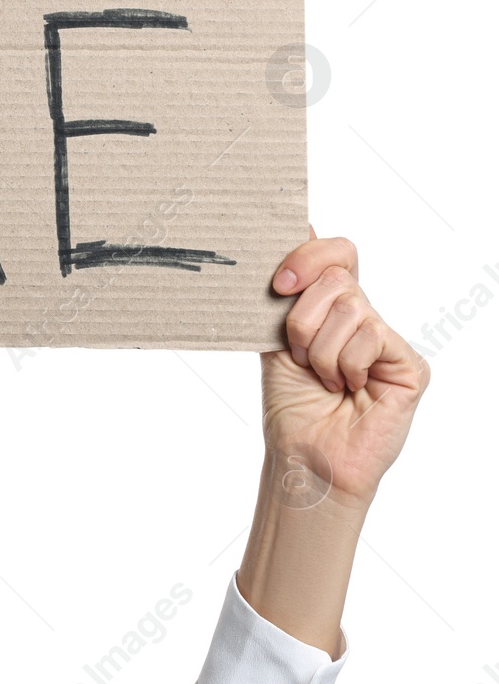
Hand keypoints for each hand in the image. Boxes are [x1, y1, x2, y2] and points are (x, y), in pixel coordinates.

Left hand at [260, 229, 430, 510]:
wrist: (304, 455)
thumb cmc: (291, 404)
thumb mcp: (275, 341)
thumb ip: (286, 295)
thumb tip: (298, 229)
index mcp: (330, 308)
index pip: (335, 254)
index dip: (307, 256)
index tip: (278, 284)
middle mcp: (363, 318)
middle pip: (334, 278)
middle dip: (301, 322)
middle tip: (302, 359)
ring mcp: (388, 340)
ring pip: (350, 309)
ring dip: (320, 352)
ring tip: (325, 380)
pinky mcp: (409, 364)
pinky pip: (371, 337)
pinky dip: (347, 367)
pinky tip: (350, 390)